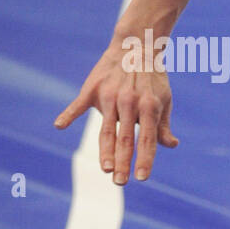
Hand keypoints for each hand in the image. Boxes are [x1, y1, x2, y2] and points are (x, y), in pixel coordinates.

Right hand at [54, 36, 178, 183]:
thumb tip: (170, 145)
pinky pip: (78, 104)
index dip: (145, 160)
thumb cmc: (152, 77)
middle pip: (125, 139)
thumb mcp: (164, 100)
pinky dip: (68, 114)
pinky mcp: (92, 88)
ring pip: (106, 129)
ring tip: (106, 169)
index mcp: (149, 107)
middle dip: (123, 163)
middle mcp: (129, 102)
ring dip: (105, 151)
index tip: (141, 178)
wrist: (136, 45)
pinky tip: (59, 125)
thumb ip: (162, 125)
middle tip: (120, 183)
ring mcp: (109, 96)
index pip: (147, 139)